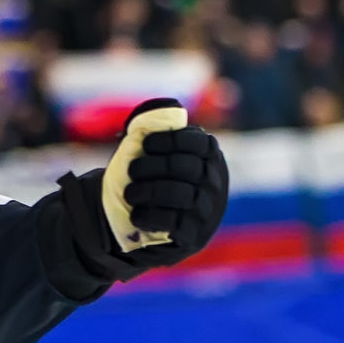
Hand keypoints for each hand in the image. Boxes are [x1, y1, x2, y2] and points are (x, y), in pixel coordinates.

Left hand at [48, 100, 230, 283]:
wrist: (161, 223)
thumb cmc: (157, 177)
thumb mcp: (159, 151)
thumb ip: (156, 127)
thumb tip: (160, 108)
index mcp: (208, 156)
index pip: (198, 142)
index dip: (170, 140)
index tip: (147, 144)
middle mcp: (214, 181)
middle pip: (185, 167)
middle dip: (152, 167)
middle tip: (132, 171)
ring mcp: (207, 209)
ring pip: (181, 195)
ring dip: (148, 192)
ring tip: (130, 193)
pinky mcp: (195, 234)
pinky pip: (175, 223)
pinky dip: (151, 217)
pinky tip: (136, 215)